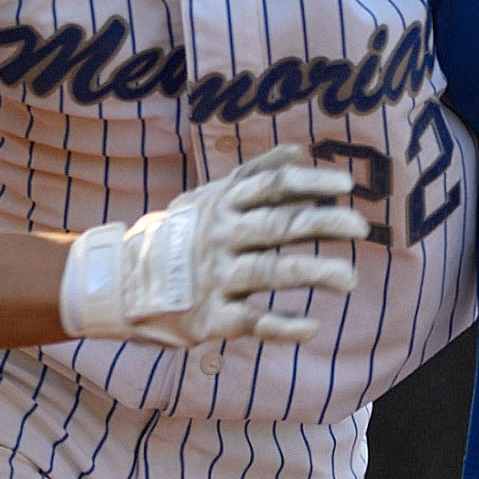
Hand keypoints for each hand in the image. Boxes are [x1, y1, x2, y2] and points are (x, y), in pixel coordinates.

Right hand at [58, 146, 367, 348]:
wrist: (118, 284)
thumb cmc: (175, 236)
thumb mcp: (207, 197)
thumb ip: (253, 175)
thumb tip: (298, 151)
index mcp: (220, 205)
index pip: (271, 187)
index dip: (310, 184)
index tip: (345, 187)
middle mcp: (219, 237)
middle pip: (278, 227)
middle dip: (323, 225)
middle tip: (361, 227)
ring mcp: (214, 278)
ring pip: (271, 273)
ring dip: (314, 274)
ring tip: (349, 279)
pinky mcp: (210, 318)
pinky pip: (253, 321)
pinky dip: (283, 326)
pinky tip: (312, 327)